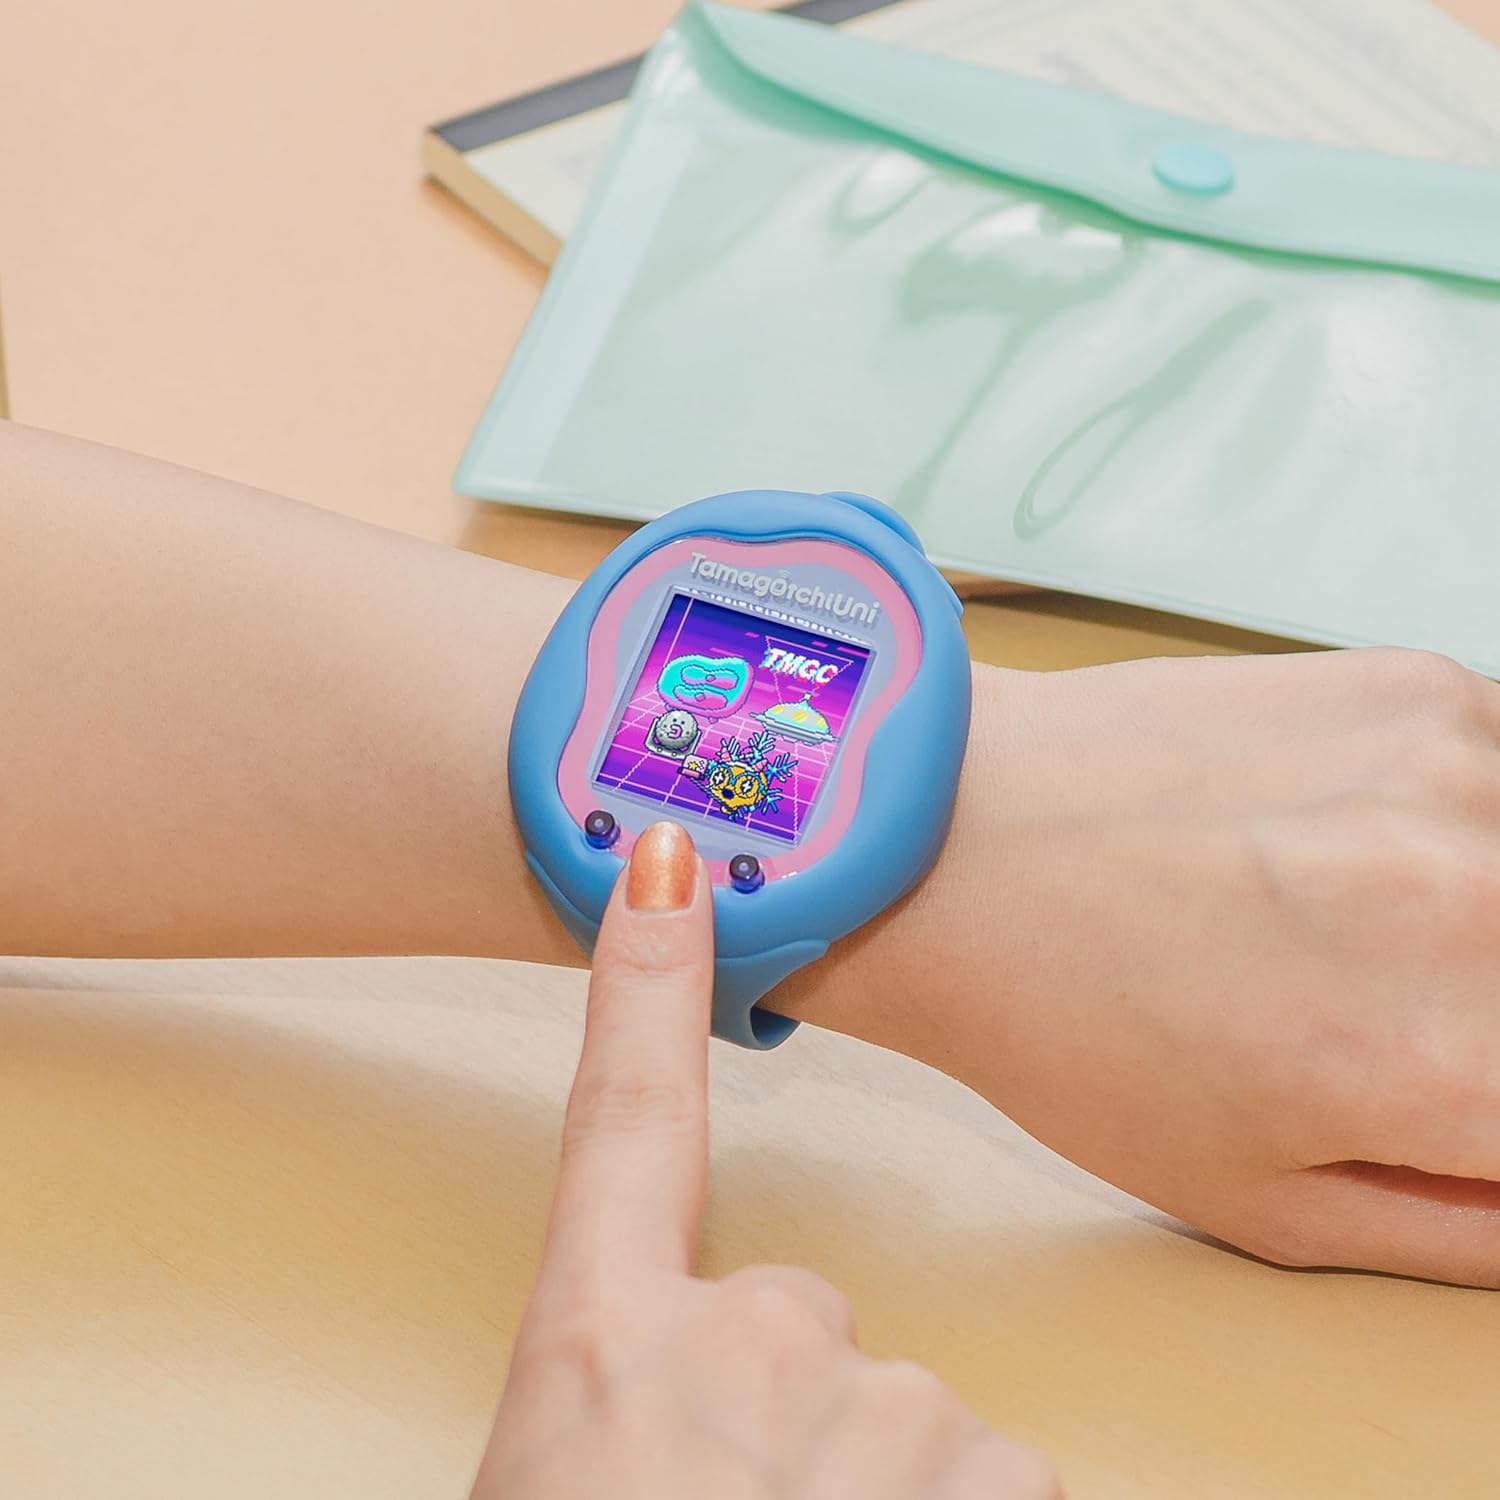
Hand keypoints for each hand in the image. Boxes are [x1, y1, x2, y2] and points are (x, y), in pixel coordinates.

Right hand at [471, 820, 1059, 1499]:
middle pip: (796, 1312)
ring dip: (876, 1487)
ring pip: (902, 1412)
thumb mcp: (551, 1475)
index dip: (648, 977)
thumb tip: (664, 1412)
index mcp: (602, 1342)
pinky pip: (1000, 1476)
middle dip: (791, 1403)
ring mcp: (879, 1401)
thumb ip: (621, 1394)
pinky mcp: (998, 1470)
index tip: (669, 863)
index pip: (623, 1114)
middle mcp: (742, 1341)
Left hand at [800, 647, 1499, 1286]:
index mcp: (1446, 1070)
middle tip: (1382, 1008)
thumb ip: (1466, 1227)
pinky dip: (1468, 823)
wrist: (954, 843)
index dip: (1490, 1107)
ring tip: (1360, 923)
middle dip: (1482, 1016)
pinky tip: (1355, 840)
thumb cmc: (1070, 1026)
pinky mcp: (1421, 691)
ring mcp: (1457, 778)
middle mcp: (1481, 911)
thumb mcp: (1259, 1202)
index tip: (1445, 1078)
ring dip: (1483, 917)